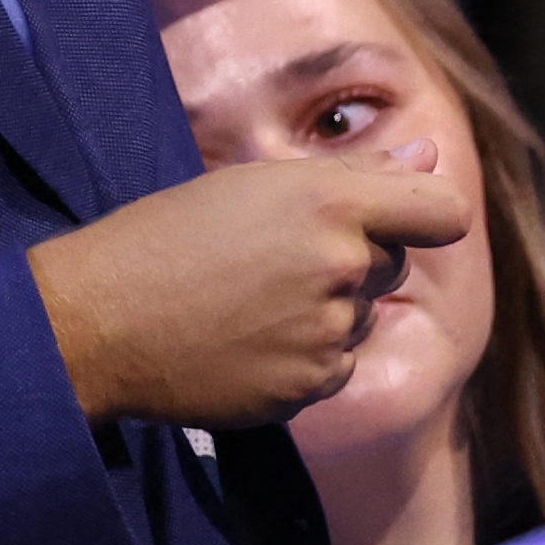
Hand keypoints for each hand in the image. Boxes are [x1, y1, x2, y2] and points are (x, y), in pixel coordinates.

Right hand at [25, 145, 471, 429]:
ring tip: (248, 302)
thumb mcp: (253, 182)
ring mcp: (329, 335)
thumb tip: (431, 155)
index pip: (443, 211)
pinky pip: (335, 367)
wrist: (101, 321)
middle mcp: (342, 268)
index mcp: (330, 202)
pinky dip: (304, 357)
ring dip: (326, 310)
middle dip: (352, 258)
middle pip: (391, 262)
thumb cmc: (168, 234)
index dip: (430, 212)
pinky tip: (246, 341)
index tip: (408, 216)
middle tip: (273, 257)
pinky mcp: (309, 389)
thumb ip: (358, 173)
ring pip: (360, 318)